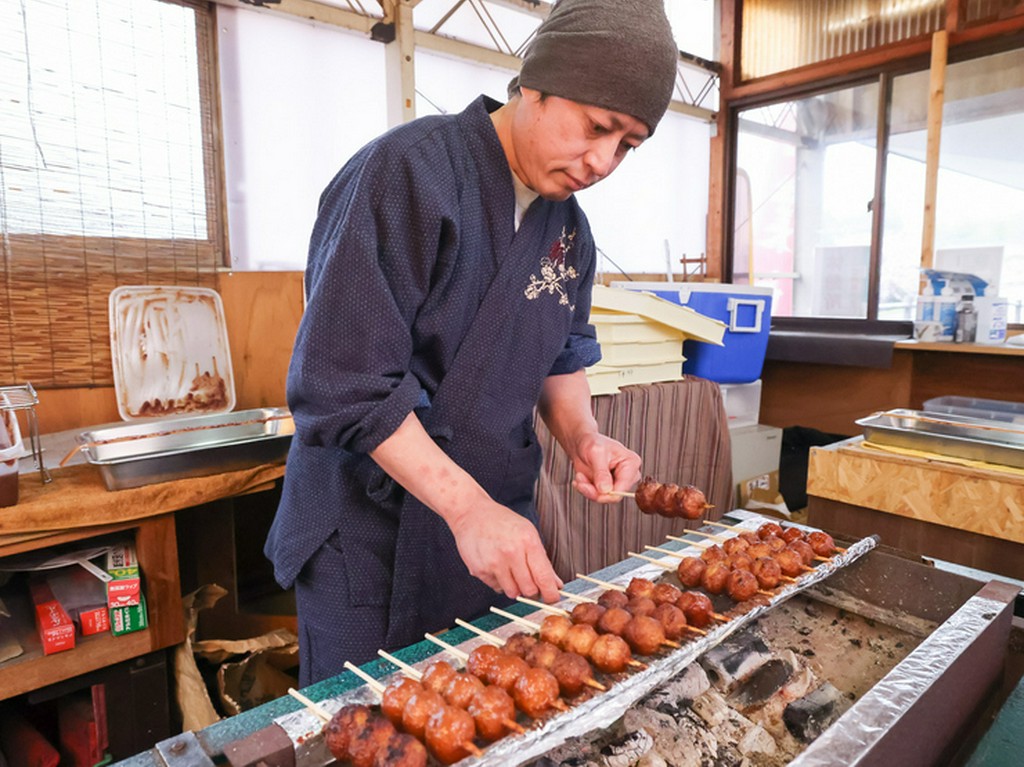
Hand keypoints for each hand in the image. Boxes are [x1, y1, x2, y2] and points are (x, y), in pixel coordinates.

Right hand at [447, 502, 563, 602]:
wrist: (471, 513)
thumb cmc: (502, 522)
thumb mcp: (528, 533)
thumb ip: (543, 561)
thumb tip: (556, 584)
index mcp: (528, 541)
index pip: (544, 577)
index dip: (551, 593)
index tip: (553, 598)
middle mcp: (511, 553)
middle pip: (529, 590)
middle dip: (533, 591)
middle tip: (530, 582)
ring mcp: (494, 563)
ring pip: (513, 593)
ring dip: (516, 587)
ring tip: (511, 571)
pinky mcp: (480, 570)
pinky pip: (497, 588)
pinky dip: (500, 582)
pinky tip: (496, 566)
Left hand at [570, 433, 640, 502]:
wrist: (581, 444)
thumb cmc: (591, 442)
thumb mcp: (595, 453)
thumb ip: (601, 472)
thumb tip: (606, 490)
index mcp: (631, 463)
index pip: (623, 488)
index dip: (605, 492)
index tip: (586, 486)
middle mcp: (629, 475)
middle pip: (614, 495)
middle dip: (593, 490)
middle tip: (580, 480)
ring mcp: (619, 482)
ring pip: (604, 497)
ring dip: (588, 489)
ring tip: (580, 477)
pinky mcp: (610, 488)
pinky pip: (598, 496)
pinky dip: (586, 489)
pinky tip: (581, 479)